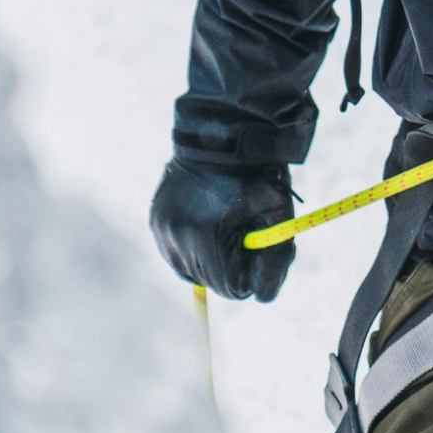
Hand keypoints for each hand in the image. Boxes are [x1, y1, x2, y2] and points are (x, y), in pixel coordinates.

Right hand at [149, 159, 294, 301]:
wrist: (221, 135)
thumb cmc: (255, 176)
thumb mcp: (277, 215)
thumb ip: (276, 260)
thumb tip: (262, 298)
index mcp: (204, 237)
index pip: (232, 288)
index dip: (251, 270)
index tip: (257, 243)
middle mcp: (175, 238)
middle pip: (212, 282)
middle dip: (232, 265)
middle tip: (244, 230)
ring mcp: (161, 230)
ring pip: (191, 272)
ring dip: (212, 259)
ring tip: (225, 223)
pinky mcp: (155, 222)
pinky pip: (176, 254)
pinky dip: (194, 247)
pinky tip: (208, 221)